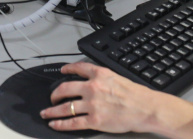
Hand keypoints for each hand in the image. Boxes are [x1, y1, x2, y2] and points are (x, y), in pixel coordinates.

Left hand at [40, 62, 192, 137]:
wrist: (145, 108)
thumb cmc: (136, 95)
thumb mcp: (118, 77)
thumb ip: (103, 78)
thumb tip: (91, 80)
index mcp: (100, 75)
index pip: (78, 68)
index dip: (67, 69)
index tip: (62, 71)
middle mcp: (93, 87)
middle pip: (65, 89)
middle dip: (54, 94)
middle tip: (51, 97)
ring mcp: (92, 105)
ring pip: (66, 107)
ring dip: (52, 110)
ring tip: (46, 112)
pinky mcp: (94, 120)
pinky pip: (72, 123)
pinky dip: (60, 124)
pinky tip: (55, 124)